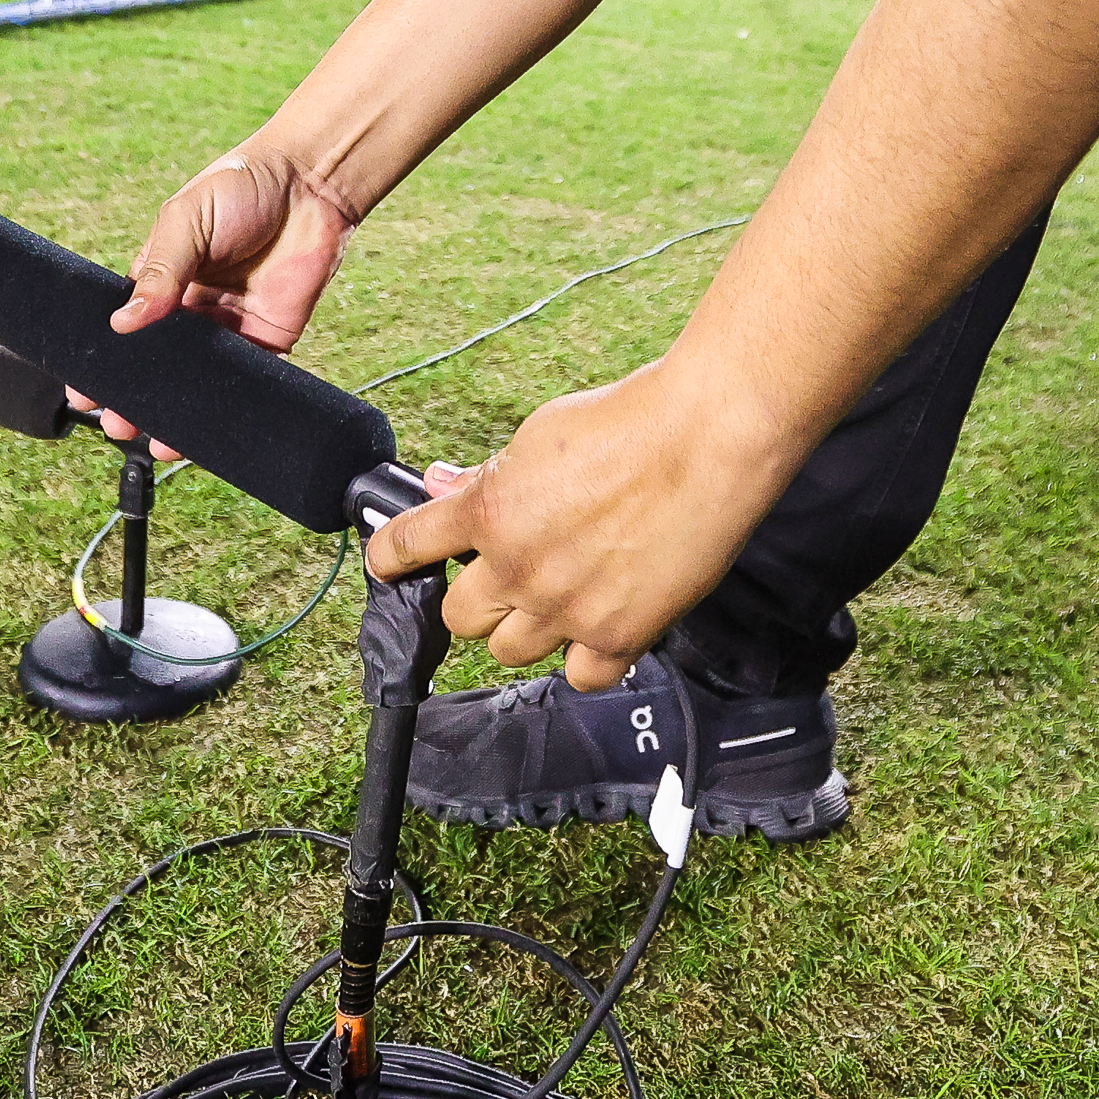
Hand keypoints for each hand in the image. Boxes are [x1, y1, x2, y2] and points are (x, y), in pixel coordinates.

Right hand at [83, 145, 359, 450]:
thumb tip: (124, 322)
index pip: (128, 328)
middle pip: (160, 363)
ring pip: (199, 380)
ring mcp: (230, 325)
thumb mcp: (186, 220)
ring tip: (160, 439)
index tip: (84, 390)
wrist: (311, 182)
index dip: (108, 359)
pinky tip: (211, 425)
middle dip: (137, 396)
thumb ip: (160, 271)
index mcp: (164, 278)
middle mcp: (193, 308)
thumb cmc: (241, 186)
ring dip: (180, 410)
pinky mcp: (269, 337)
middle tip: (117, 424)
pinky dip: (229, 404)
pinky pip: (248, 380)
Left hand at [363, 359, 800, 691]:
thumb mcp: (540, 434)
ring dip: (526, 628)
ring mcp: (565, 608)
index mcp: (488, 511)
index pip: (405, 548)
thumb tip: (442, 485)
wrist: (707, 437)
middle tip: (508, 574)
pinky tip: (599, 626)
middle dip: (477, 596)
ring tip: (560, 596)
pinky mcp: (618, 635)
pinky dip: (585, 657)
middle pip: (460, 617)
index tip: (391, 563)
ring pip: (510, 651)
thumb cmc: (631, 422)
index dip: (391, 558)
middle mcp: (517, 567)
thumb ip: (489, 475)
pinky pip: (580, 676)